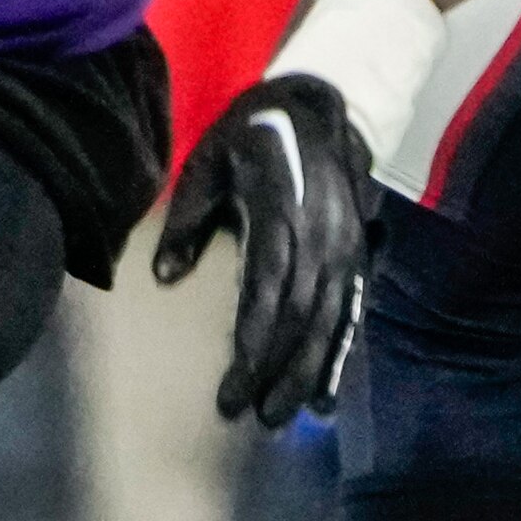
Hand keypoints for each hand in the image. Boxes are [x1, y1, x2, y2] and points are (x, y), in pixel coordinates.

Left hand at [157, 74, 382, 429]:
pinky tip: (326, 396)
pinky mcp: (358, 254)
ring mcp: (346, 245)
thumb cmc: (250, 134)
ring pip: (330, 320)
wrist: (318, 104)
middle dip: (278, 370)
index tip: (231, 387)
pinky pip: (351, 312)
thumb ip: (186, 220)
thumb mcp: (206, 161)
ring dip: (308, 372)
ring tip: (283, 416)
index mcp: (281, 210)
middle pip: (302, 315)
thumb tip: (162, 276)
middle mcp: (322, 234)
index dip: (252, 344)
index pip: (269, 289)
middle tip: (254, 417)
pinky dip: (338, 356)